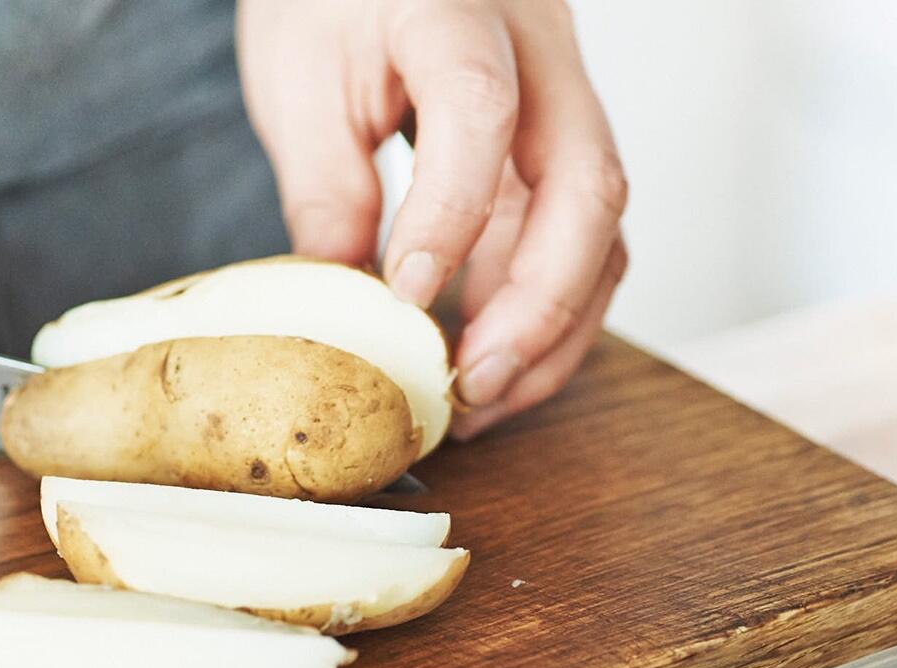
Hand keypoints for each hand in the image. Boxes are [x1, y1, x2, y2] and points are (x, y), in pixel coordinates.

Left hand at [237, 0, 627, 438]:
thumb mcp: (295, 80)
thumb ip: (324, 183)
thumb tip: (357, 302)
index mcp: (455, 11)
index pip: (480, 111)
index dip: (451, 216)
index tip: (404, 300)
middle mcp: (537, 51)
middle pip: (587, 184)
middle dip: (539, 306)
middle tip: (473, 385)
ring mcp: (563, 101)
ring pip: (601, 225)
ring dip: (552, 328)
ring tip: (480, 399)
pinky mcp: (557, 149)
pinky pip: (579, 238)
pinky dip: (544, 312)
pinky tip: (490, 362)